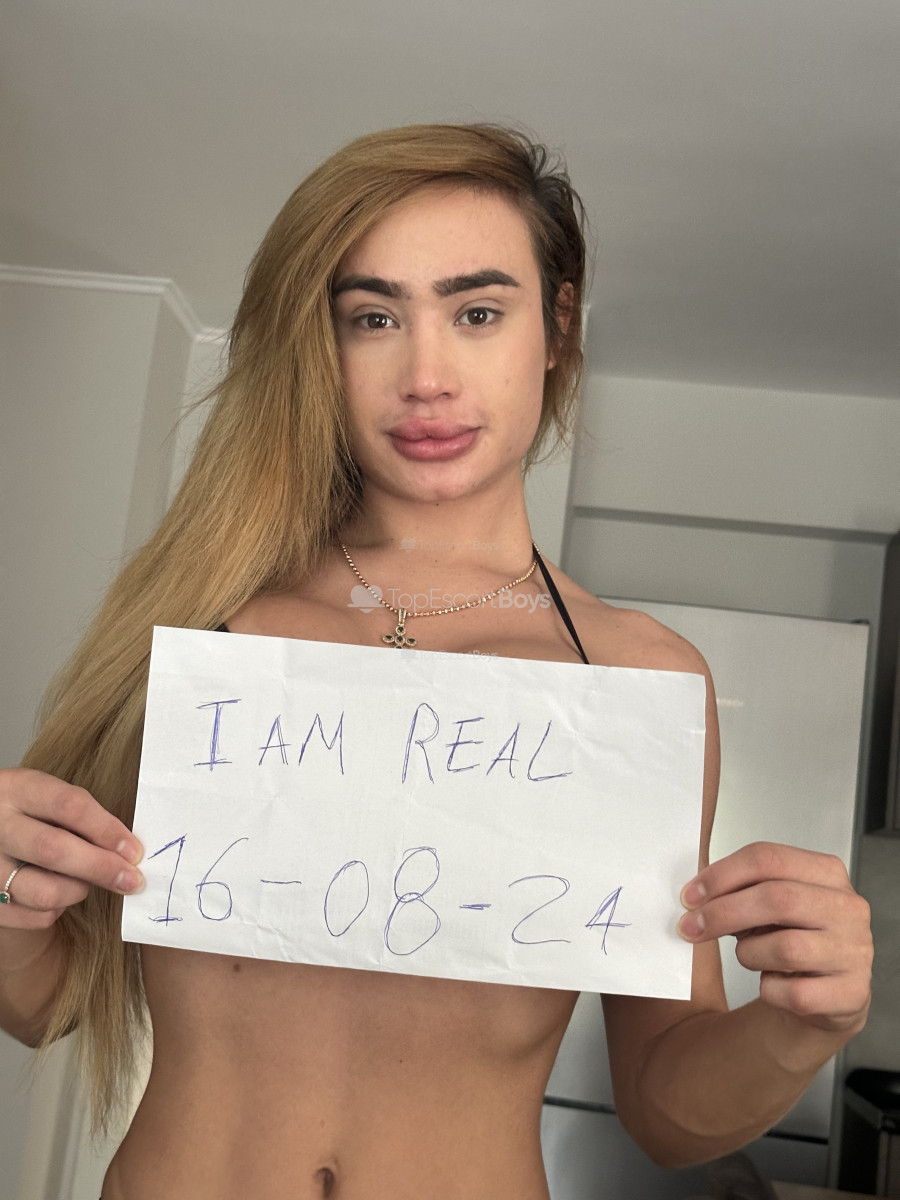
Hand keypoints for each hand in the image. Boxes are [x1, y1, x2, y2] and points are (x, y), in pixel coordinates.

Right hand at [0, 767, 143, 930]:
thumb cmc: (28, 815)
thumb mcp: (44, 798)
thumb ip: (77, 816)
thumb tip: (127, 850)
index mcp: (16, 789)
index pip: (68, 805)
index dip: (106, 830)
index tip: (134, 850)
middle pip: (53, 850)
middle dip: (101, 867)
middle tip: (132, 880)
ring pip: (45, 892)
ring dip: (78, 891)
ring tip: (84, 881)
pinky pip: (35, 916)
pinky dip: (57, 909)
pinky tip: (58, 891)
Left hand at [678, 841, 872, 1034]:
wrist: (826, 991)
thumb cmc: (791, 936)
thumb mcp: (769, 903)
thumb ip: (739, 890)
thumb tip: (695, 896)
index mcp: (826, 873)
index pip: (768, 858)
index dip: (722, 875)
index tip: (690, 896)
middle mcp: (847, 908)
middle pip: (777, 898)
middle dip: (723, 913)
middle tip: (691, 927)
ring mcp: (854, 951)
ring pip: (786, 948)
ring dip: (749, 953)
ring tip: (749, 955)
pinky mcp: (852, 993)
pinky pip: (795, 993)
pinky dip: (770, 990)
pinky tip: (771, 983)